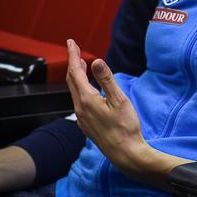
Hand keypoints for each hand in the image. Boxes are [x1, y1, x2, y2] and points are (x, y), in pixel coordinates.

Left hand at [66, 39, 145, 172]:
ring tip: (80, 64)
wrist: (125, 154)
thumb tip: (97, 61)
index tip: (71, 42)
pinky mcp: (86, 124)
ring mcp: (82, 118)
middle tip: (74, 48)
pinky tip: (86, 88)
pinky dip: (79, 88)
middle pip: (71, 80)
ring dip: (76, 75)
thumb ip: (107, 80)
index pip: (75, 72)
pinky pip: (78, 101)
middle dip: (72, 62)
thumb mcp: (120, 100)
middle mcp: (80, 108)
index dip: (73, 55)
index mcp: (87, 99)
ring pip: (74, 91)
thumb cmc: (126, 127)